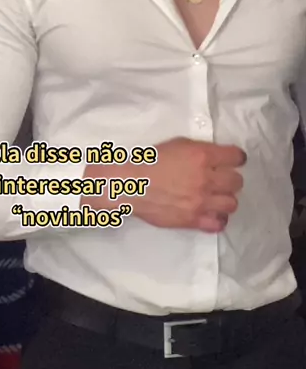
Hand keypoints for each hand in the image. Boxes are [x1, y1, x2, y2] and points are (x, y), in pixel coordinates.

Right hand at [84, 137, 245, 233]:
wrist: (132, 184)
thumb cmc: (151, 161)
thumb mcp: (178, 145)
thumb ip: (200, 151)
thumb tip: (216, 158)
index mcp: (202, 156)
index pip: (236, 157)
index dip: (236, 158)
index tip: (232, 160)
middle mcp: (206, 179)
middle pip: (236, 181)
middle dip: (230, 179)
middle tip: (220, 179)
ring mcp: (201, 202)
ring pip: (232, 203)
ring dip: (225, 199)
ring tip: (215, 197)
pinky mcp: (194, 219)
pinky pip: (219, 223)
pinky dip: (218, 218)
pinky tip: (211, 213)